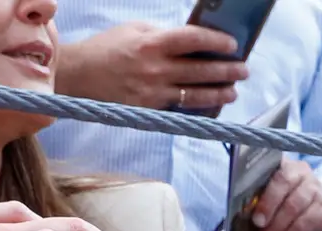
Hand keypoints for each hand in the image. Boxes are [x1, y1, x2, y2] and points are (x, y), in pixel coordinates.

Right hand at [54, 22, 248, 111]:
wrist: (78, 75)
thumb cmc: (106, 48)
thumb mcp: (134, 30)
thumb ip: (164, 34)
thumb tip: (193, 39)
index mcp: (152, 43)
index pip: (193, 40)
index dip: (217, 41)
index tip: (233, 44)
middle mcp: (155, 68)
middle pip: (201, 70)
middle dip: (227, 70)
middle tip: (243, 70)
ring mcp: (153, 92)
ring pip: (195, 94)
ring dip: (219, 92)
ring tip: (233, 91)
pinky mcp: (150, 109)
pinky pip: (180, 107)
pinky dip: (198, 105)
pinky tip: (211, 103)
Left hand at [252, 159, 321, 230]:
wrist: (321, 227)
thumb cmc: (290, 211)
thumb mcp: (273, 202)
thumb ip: (259, 198)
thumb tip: (238, 210)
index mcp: (285, 165)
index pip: (271, 164)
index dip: (258, 175)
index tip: (246, 198)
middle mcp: (303, 173)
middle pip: (283, 181)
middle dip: (267, 204)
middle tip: (256, 223)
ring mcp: (316, 190)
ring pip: (293, 206)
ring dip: (275, 227)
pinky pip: (303, 223)